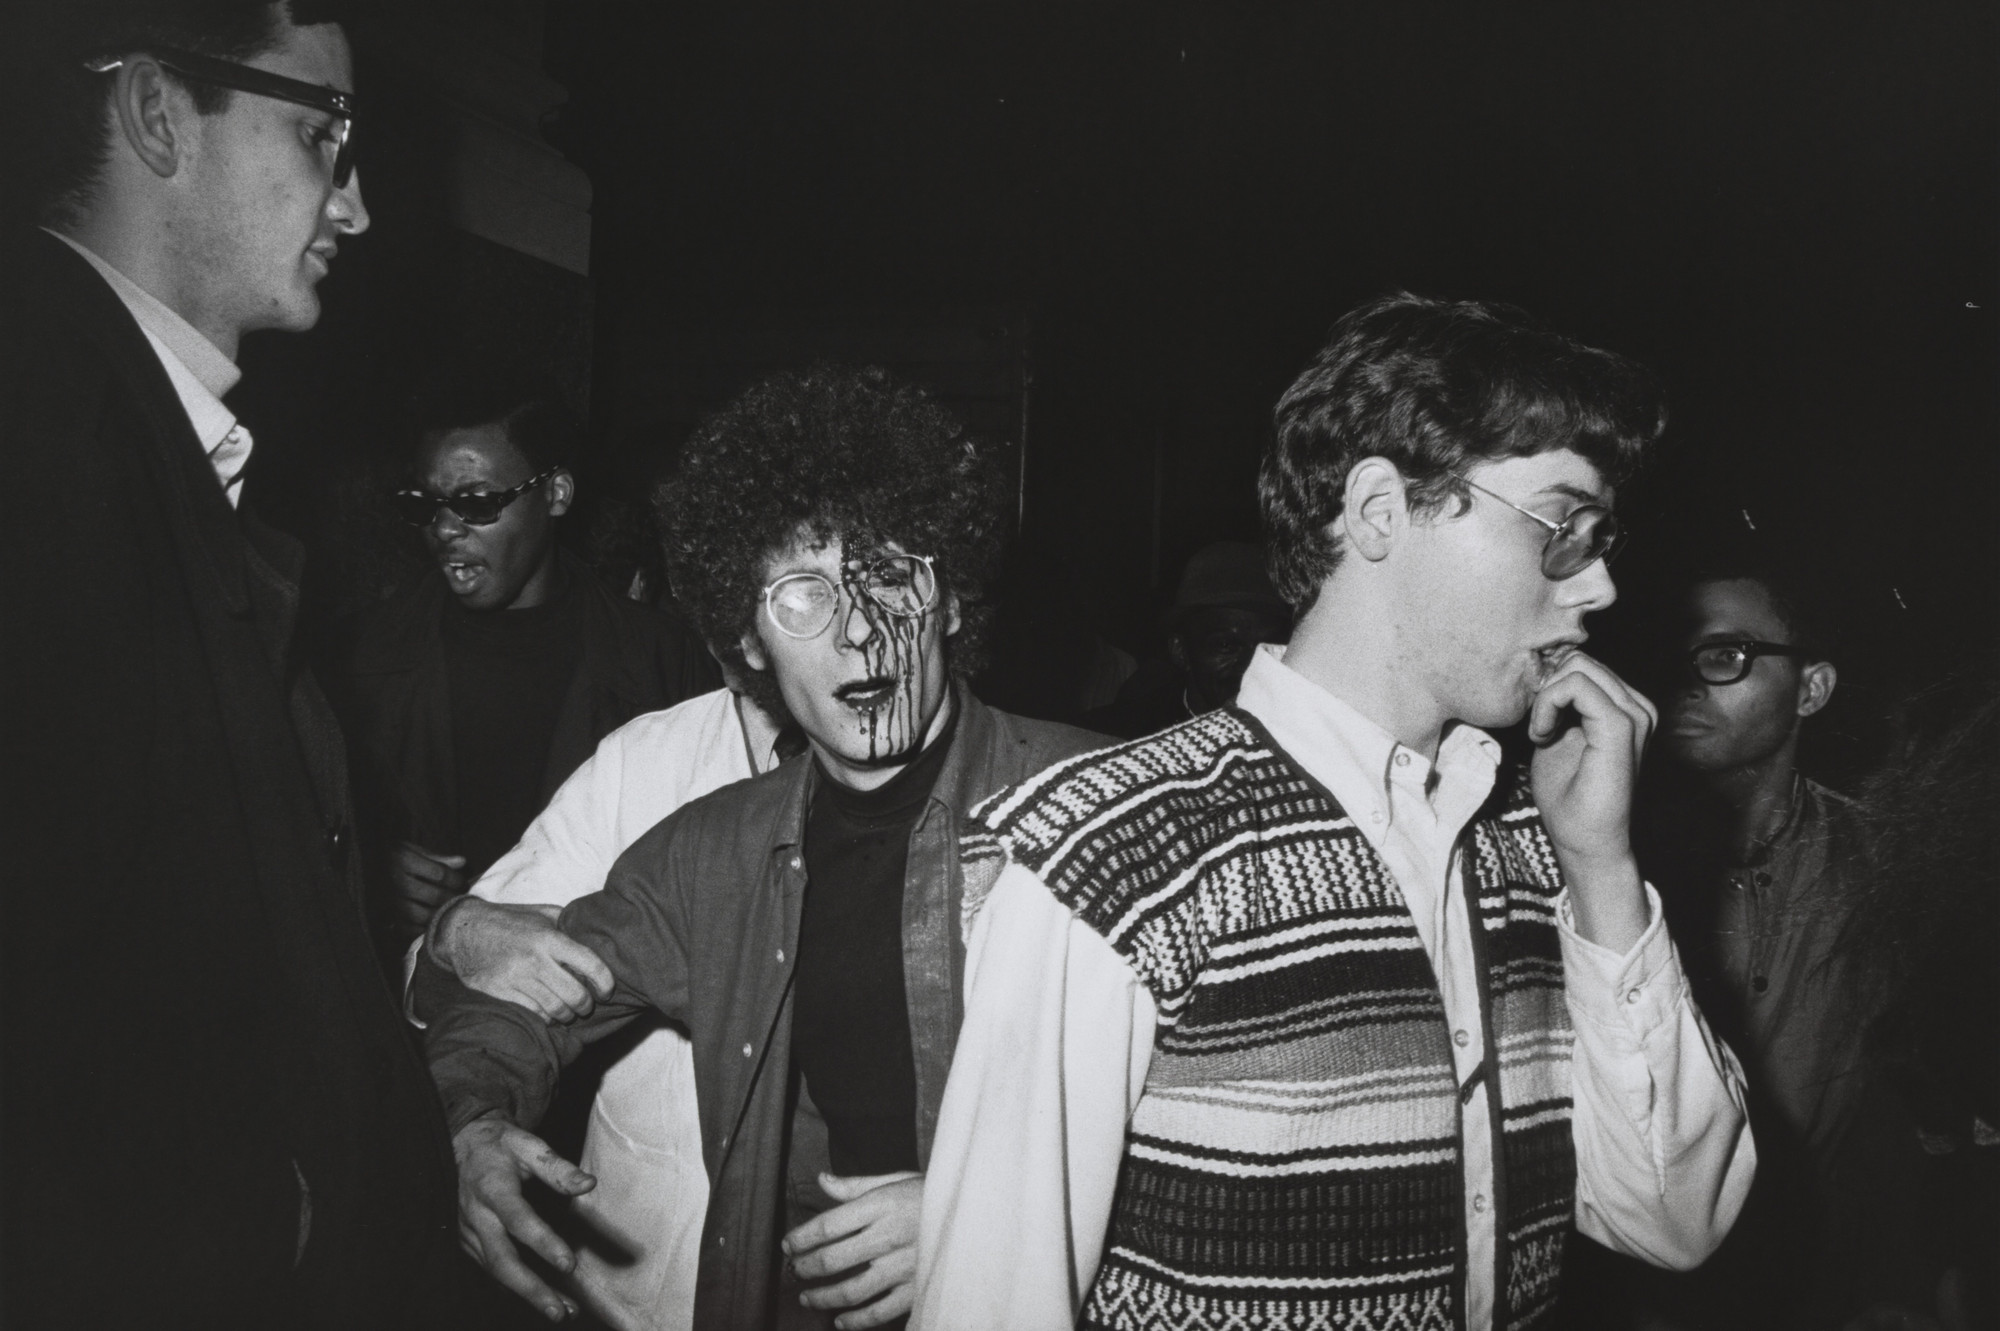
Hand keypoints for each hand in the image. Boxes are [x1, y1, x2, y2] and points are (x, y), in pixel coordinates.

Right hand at [387, 840, 466, 931]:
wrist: (360, 867)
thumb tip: (462, 862)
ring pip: (424, 915)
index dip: (457, 880)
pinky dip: (424, 928)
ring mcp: (389, 902)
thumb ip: (436, 858)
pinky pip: (409, 929)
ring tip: (450, 911)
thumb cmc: (389, 857)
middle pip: (436, 896)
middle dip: (454, 898)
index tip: (463, 883)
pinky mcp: (384, 918)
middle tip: (462, 898)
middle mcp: (395, 882)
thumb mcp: (410, 850)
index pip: (441, 874)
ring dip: (442, 915)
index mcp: (402, 860)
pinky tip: (432, 922)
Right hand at [435, 898, 614, 1022]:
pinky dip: (545, 1017)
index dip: (605, 982)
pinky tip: (548, 1012)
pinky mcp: (500, 993)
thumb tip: (596, 937)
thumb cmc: (510, 921)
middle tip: (587, 1005)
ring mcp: (516, 978)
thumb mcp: (542, 914)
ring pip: (555, 1009)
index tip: (607, 990)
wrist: (465, 931)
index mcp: (549, 938)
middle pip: (574, 995)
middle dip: (586, 1005)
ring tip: (569, 1011)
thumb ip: (569, 926)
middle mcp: (534, 959)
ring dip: (566, 1015)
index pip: (590, 964)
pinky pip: (533, 1014)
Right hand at [454, 1114, 595, 1321]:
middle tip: (559, 1310)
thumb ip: (558, 1168)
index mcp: (492, 1187)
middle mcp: (476, 1215)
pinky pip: (492, 1270)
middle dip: (531, 1288)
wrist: (459, 1145)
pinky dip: (515, 1289)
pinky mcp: (467, 1244)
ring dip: (528, 1294)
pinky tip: (542, 1299)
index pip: (518, 1219)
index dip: (543, 1242)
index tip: (569, 1264)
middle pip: (501, 1259)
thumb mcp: (529, 1145)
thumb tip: (589, 1185)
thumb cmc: (499, 1145)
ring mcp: (468, 1233)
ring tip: (561, 1311)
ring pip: (497, 1272)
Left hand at [781, 1171, 923, 1328]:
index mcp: (882, 1205)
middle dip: (805, 1267)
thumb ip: (856, 1185)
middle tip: (794, 1270)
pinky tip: (840, 1321)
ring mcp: (903, 1267)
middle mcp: (889, 1237)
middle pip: (833, 1259)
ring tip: (808, 1297)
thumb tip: (822, 1180)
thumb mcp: (896, 1179)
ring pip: (851, 1290)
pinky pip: (878, 1312)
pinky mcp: (916, 1290)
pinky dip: (855, 1321)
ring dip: (823, 1297)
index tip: (789, 1244)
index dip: (802, 1237)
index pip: (828, 1224)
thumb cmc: (932, 1194)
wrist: (978, 1213)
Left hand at [1527, 651, 1655, 951]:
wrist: (1586, 842)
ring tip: (1543, 735)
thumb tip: (1544, 672)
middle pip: (1579, 659)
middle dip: (1547, 688)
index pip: (1582, 663)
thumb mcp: (1557, 736)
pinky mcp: (1621, 727)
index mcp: (1626, 707)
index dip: (1549, 684)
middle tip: (1539, 728)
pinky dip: (1548, 705)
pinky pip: (1576, 687)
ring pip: (1578, 666)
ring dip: (1546, 698)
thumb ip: (1556, 703)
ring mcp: (1635, 715)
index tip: (1539, 722)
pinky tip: (1543, 736)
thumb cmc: (1571, 797)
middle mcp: (1638, 706)